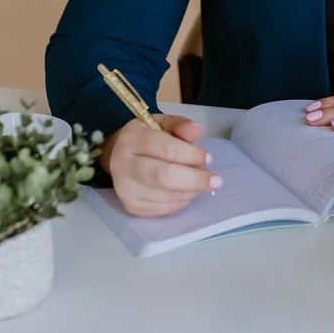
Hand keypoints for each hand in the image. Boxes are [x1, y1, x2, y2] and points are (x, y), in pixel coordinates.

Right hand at [104, 114, 221, 216]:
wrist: (118, 155)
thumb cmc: (145, 138)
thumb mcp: (161, 123)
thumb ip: (180, 125)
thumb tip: (197, 130)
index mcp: (132, 139)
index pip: (166, 149)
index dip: (191, 154)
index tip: (208, 157)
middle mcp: (124, 165)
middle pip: (164, 176)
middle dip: (194, 179)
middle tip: (215, 180)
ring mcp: (126, 189)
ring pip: (166, 195)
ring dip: (190, 190)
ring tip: (200, 182)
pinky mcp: (132, 206)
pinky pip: (163, 208)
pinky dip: (181, 201)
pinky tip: (187, 191)